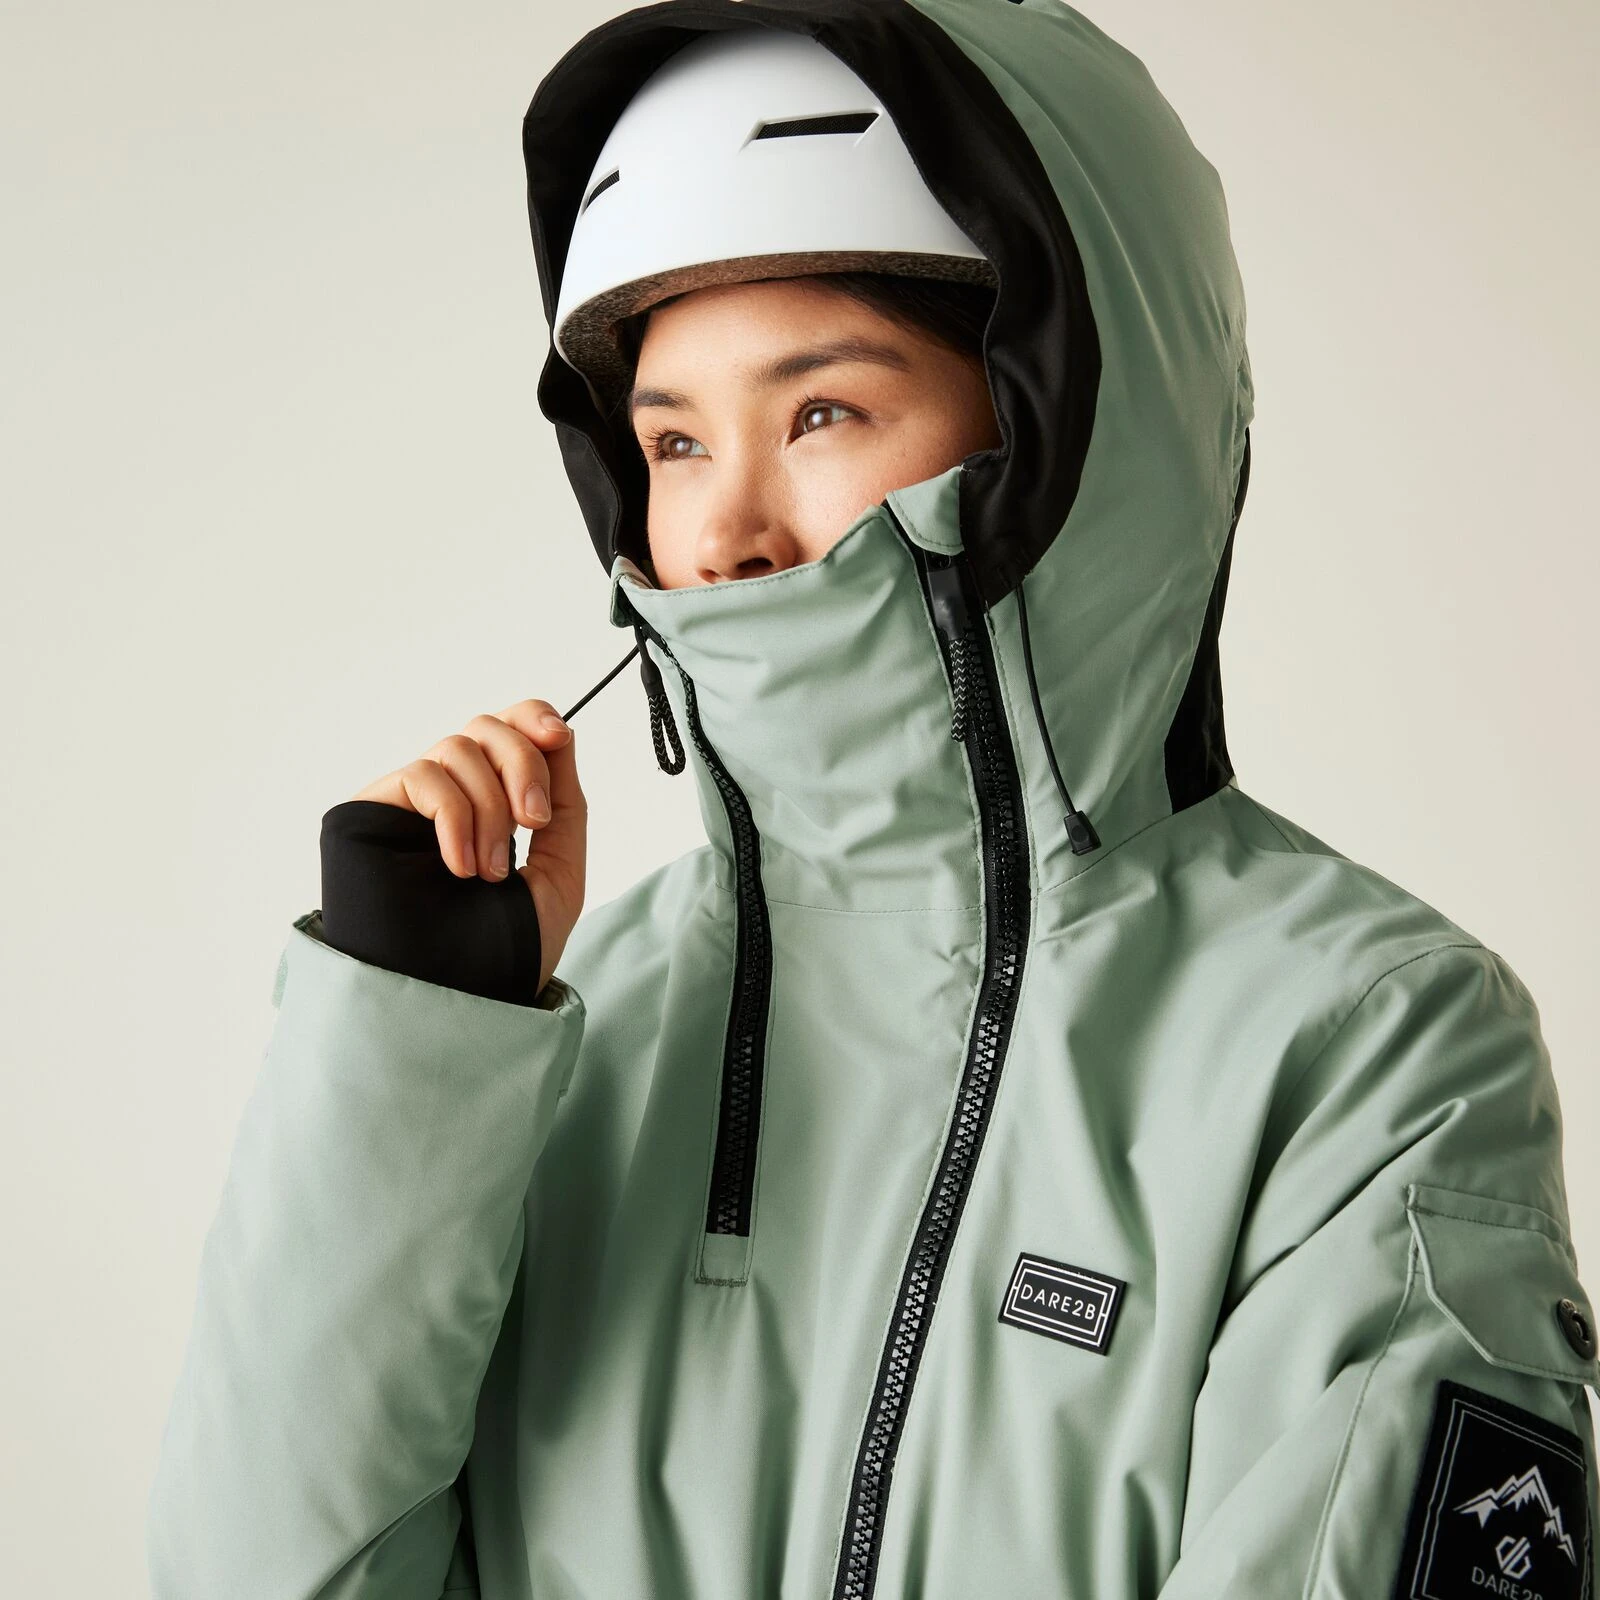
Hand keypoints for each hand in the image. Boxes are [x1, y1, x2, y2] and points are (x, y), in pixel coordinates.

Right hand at [350, 699, 585, 994]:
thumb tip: (561, 732)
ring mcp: (413, 804)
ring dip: (489, 807)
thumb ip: (563, 801)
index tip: (559, 737)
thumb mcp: (561, 868)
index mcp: (496, 803)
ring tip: (491, 872)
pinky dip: (454, 816)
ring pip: (457, 747)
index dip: (533, 717)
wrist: (464, 999)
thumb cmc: (511, 948)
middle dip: (522, 765)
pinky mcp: (373, 812)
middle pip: (487, 727)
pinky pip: (422, 775)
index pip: (509, 729)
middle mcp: (454, 796)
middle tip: (531, 824)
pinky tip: (460, 867)